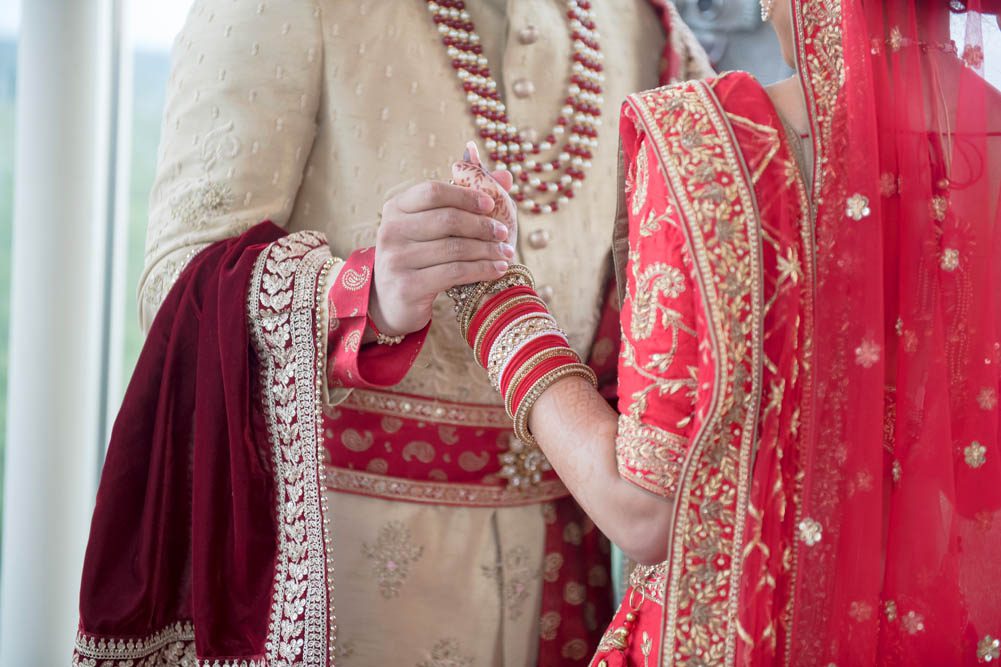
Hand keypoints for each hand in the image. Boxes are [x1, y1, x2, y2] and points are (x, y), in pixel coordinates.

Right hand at [370, 180, 515, 336]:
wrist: (390, 302)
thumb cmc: (418, 258)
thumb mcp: (433, 227)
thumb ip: (464, 200)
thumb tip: (506, 176)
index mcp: (396, 208)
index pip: (433, 191)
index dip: (465, 195)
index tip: (490, 204)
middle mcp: (391, 230)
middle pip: (447, 220)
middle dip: (482, 225)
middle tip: (504, 233)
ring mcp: (397, 259)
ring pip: (454, 248)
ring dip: (487, 250)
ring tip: (506, 253)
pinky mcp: (407, 286)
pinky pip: (454, 273)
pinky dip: (481, 270)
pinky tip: (497, 270)